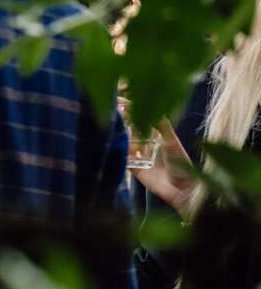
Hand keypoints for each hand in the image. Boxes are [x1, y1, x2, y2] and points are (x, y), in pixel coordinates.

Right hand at [120, 98, 197, 218]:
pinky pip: (122, 160)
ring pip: (124, 143)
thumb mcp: (172, 142)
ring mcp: (140, 156)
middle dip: (120, 121)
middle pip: (130, 129)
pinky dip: (116, 154)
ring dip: (116, 136)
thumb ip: (162, 126)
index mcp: (157, 134)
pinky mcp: (134, 169)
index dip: (130, 107)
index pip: (141, 116)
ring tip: (106, 128)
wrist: (182, 189)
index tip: (118, 99)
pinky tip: (110, 147)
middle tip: (108, 112)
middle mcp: (147, 143)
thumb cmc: (181, 164)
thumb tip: (151, 109)